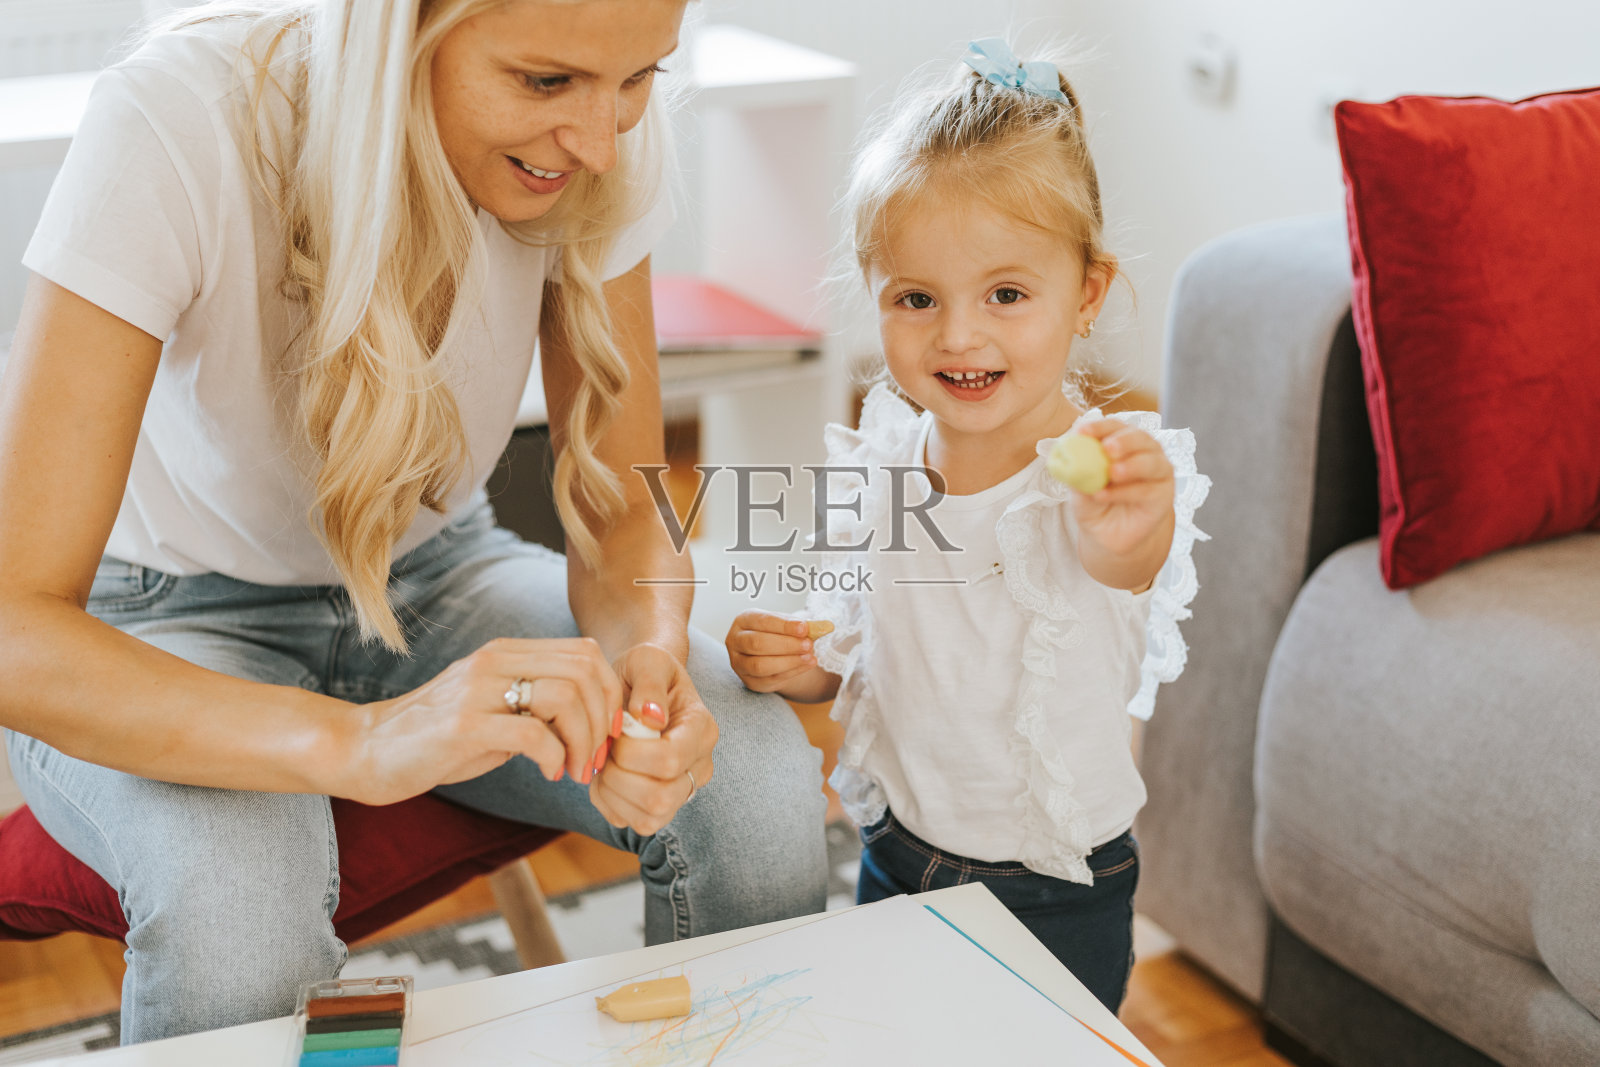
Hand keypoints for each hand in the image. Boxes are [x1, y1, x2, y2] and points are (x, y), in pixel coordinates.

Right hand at [350, 637, 621, 805]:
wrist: (367, 750)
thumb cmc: (438, 738)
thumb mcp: (495, 710)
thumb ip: (537, 704)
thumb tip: (594, 719)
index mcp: (506, 653)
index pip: (585, 653)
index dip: (611, 693)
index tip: (609, 733)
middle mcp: (494, 661)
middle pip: (584, 670)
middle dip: (604, 719)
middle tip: (596, 758)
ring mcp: (478, 690)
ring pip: (565, 697)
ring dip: (584, 741)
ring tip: (574, 770)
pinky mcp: (463, 726)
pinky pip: (533, 733)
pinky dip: (555, 758)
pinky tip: (550, 774)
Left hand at [589, 644, 717, 836]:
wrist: (641, 686)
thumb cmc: (644, 671)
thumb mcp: (647, 660)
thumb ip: (650, 684)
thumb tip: (651, 718)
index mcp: (701, 730)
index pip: (670, 760)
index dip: (631, 753)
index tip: (616, 731)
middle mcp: (699, 767)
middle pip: (661, 798)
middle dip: (619, 777)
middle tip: (607, 750)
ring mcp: (682, 791)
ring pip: (648, 819)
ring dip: (612, 793)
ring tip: (606, 761)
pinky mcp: (660, 807)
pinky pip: (632, 823)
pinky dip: (608, 803)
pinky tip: (606, 774)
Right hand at [725, 612, 818, 693]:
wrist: (773, 654)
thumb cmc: (780, 634)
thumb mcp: (788, 625)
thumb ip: (802, 625)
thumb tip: (823, 626)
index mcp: (744, 620)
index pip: (762, 621)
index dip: (784, 626)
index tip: (805, 628)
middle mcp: (735, 641)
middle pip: (757, 643)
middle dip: (786, 645)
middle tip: (809, 644)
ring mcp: (739, 663)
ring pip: (760, 665)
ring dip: (788, 661)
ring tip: (810, 657)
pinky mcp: (750, 682)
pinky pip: (770, 679)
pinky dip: (792, 672)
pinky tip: (807, 665)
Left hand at [1068, 421, 1175, 557]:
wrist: (1107, 535)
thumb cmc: (1094, 504)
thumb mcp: (1078, 489)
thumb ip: (1075, 473)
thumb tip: (1065, 455)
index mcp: (1122, 442)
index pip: (1114, 427)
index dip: (1099, 427)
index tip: (1082, 432)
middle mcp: (1145, 452)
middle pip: (1140, 437)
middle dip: (1124, 441)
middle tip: (1107, 449)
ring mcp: (1158, 472)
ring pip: (1151, 462)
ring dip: (1130, 466)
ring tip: (1111, 474)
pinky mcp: (1164, 494)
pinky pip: (1147, 489)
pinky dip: (1126, 491)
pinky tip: (1105, 495)